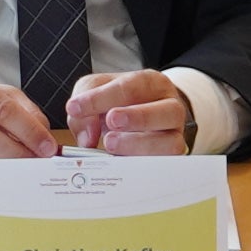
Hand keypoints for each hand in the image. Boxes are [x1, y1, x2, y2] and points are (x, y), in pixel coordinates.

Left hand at [63, 70, 197, 155]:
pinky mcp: (170, 158)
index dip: (102, 97)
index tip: (76, 108)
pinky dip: (142, 167)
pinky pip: (164, 166)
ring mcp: (174, 136)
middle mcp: (171, 108)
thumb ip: (86, 102)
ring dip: (138, 145)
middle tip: (111, 121)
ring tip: (110, 144)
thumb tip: (87, 139)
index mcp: (152, 84)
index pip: (132, 86)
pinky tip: (120, 162)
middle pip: (168, 112)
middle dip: (139, 117)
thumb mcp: (97, 89)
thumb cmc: (119, 101)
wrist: (138, 115)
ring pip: (170, 143)